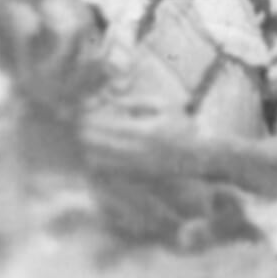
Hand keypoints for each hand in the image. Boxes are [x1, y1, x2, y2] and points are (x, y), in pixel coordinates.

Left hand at [80, 102, 206, 179]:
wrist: (197, 157)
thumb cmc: (181, 126)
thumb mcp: (166, 106)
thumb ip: (138, 102)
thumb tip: (112, 102)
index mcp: (147, 131)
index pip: (110, 126)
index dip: (93, 120)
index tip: (84, 115)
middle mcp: (140, 151)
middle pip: (102, 144)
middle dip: (87, 134)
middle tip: (79, 127)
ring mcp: (137, 166)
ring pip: (101, 160)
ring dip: (90, 149)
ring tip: (86, 141)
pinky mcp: (136, 176)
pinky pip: (108, 171)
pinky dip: (98, 162)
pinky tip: (95, 154)